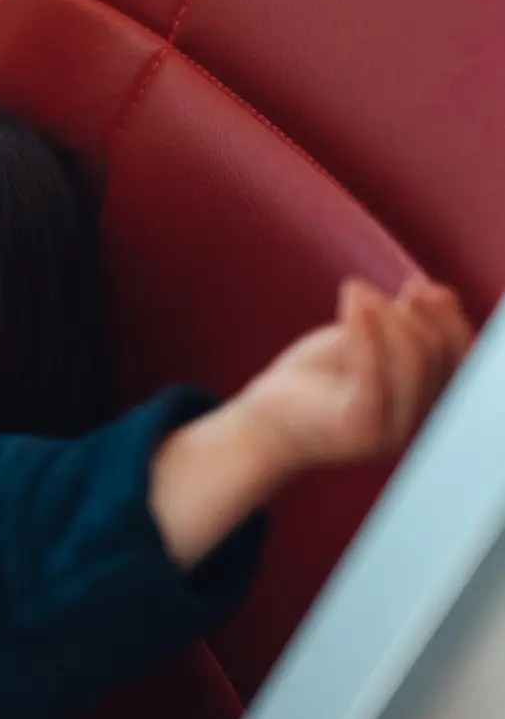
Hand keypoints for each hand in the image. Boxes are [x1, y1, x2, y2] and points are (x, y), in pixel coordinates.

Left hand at [234, 277, 472, 471]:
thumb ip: (399, 327)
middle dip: (420, 314)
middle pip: (438, 356)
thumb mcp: (361, 348)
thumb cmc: (311, 385)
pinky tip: (352, 297)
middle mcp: (416, 427)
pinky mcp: (360, 427)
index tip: (422, 286)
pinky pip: (374, 370)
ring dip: (388, 314)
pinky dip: (366, 328)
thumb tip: (438, 292)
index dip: (449, 320)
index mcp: (424, 410)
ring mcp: (391, 432)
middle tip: (391, 288)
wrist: (259, 427)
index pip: (460, 362)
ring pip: (413, 359)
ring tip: (356, 289)